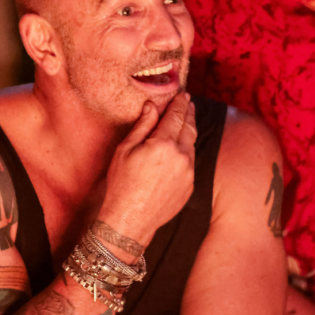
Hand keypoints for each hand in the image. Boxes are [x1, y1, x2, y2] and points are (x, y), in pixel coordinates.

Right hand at [99, 93, 197, 241]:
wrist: (131, 219)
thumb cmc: (122, 184)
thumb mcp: (125, 150)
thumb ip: (142, 125)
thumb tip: (151, 106)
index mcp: (163, 144)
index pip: (176, 116)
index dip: (180, 103)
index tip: (183, 95)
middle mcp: (181, 156)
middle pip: (189, 127)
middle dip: (189, 113)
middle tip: (189, 103)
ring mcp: (188, 172)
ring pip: (192, 144)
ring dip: (189, 131)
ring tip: (186, 122)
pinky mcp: (190, 185)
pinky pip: (190, 162)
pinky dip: (187, 151)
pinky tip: (180, 149)